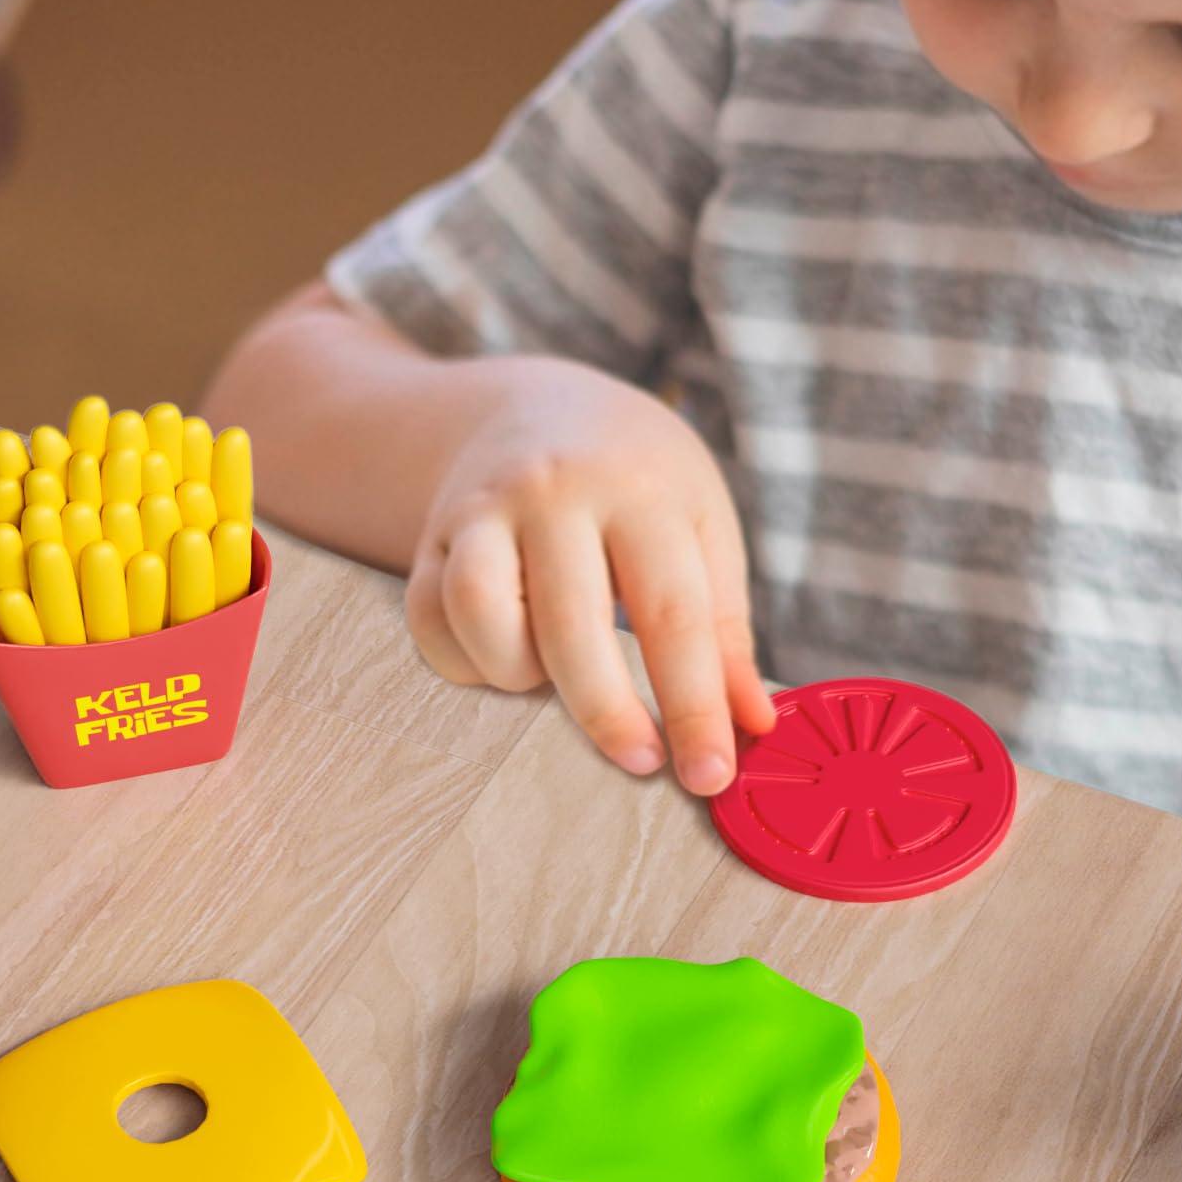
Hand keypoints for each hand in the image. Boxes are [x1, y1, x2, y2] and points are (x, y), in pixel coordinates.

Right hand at [405, 358, 775, 792]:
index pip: (673, 616)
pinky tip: (507, 656)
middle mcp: (554, 493)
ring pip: (481, 616)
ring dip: (518, 674)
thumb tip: (752, 728)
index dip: (693, 708)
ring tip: (555, 676)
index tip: (710, 777)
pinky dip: (467, 661)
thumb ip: (726, 630)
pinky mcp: (430, 537)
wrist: (543, 404)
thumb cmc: (641, 482)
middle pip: (572, 625)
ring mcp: (482, 511)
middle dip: (608, 713)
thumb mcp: (703, 528)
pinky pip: (430, 622)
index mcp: (641, 490)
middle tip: (641, 760)